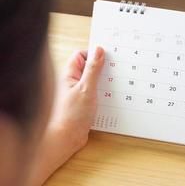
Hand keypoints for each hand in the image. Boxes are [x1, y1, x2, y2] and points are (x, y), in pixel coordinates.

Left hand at [29, 47, 103, 185]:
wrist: (66, 138)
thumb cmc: (72, 114)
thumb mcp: (86, 88)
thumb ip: (93, 69)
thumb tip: (98, 51)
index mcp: (69, 75)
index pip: (81, 55)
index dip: (93, 55)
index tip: (107, 58)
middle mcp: (72, 82)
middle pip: (88, 67)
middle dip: (101, 69)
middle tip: (113, 71)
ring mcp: (77, 92)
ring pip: (93, 80)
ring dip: (102, 82)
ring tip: (112, 86)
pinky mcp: (83, 102)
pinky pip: (94, 92)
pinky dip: (102, 92)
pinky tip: (109, 97)